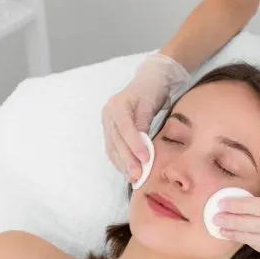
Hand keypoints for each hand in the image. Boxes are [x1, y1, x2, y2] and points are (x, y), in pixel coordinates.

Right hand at [102, 53, 188, 180]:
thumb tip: (142, 146)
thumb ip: (144, 123)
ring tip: (134, 178)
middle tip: (138, 175)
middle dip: (128, 160)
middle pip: (116, 141)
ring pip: (112, 147)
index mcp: (117, 105)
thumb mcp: (150, 104)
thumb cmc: (152, 90)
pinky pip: (113, 148)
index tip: (145, 159)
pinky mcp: (110, 130)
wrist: (149, 80)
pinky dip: (120, 161)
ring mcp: (107, 123)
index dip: (134, 145)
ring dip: (123, 164)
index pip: (125, 128)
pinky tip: (128, 171)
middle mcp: (108, 114)